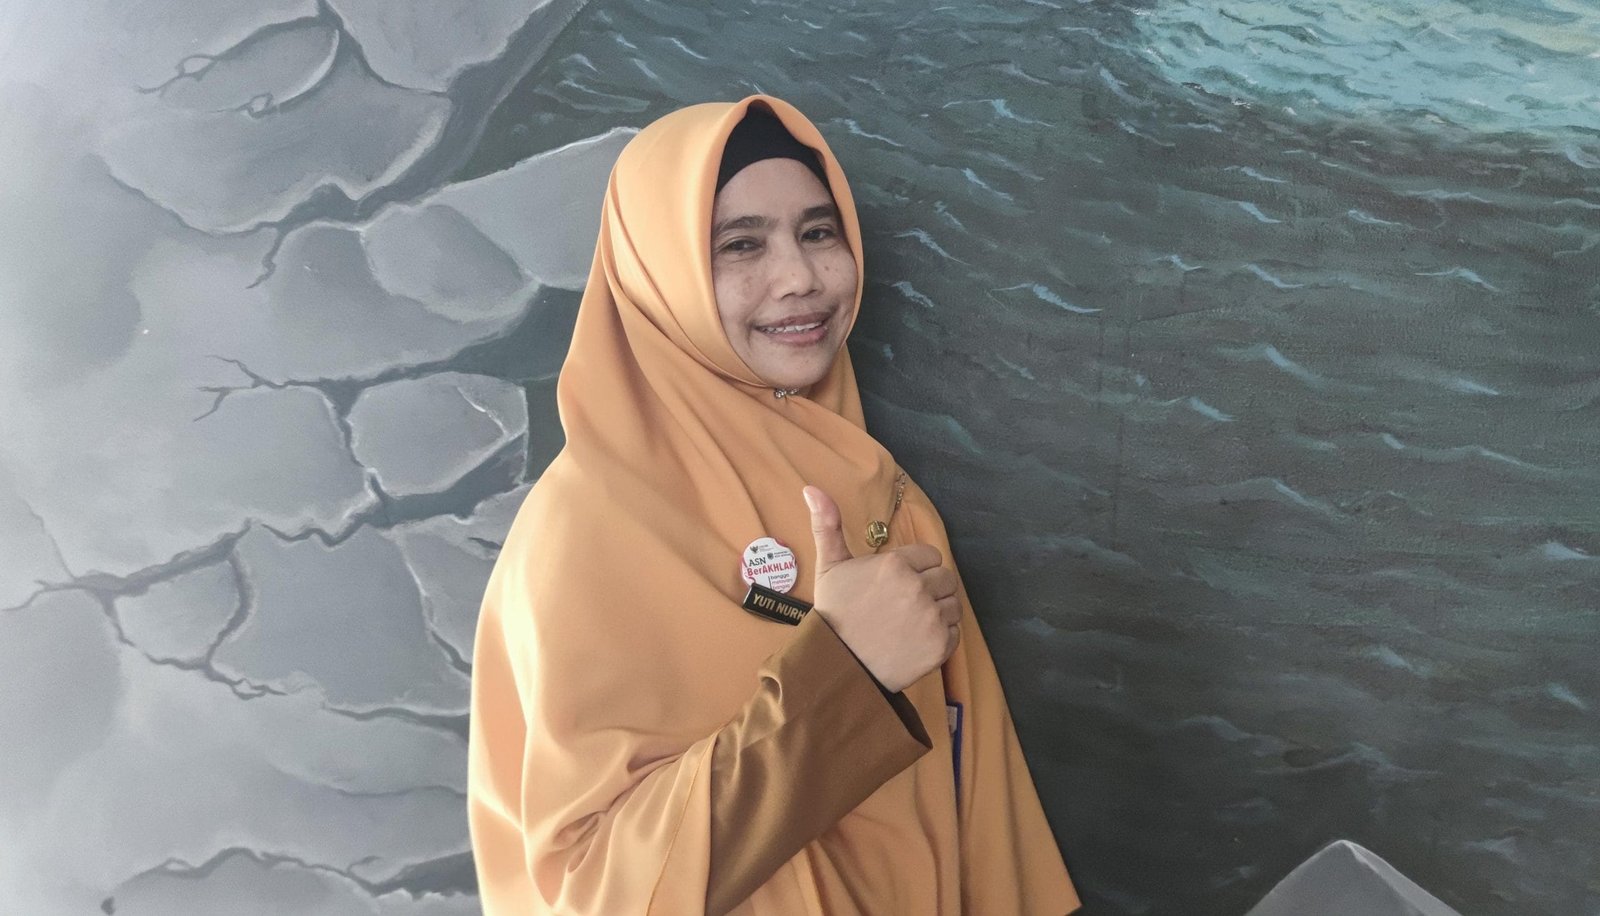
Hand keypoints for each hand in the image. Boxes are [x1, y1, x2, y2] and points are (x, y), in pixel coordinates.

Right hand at [803, 484, 960, 693]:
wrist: (838, 666)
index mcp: (895, 564)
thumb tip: (810, 488)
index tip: (896, 586)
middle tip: (903, 607)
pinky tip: (915, 642)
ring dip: (938, 613)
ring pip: (953, 605)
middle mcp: (917, 588)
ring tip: (910, 624)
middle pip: (945, 578)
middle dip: (929, 589)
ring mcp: (931, 618)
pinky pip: (955, 633)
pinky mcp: (940, 646)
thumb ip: (827, 526)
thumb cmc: (833, 614)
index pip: (930, 556)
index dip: (916, 569)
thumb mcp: (829, 567)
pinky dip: (940, 639)